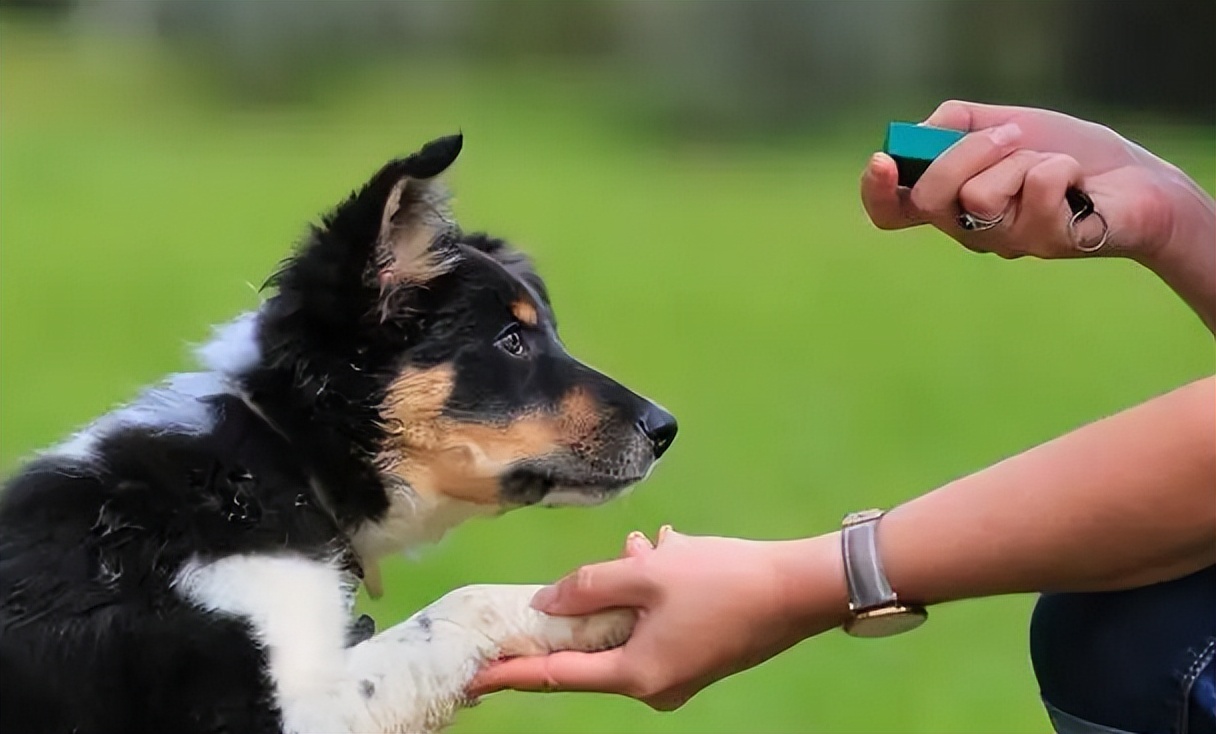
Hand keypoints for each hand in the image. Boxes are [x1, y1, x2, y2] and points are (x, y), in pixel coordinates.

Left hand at [468, 527, 848, 710]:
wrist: (801, 590)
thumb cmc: (724, 580)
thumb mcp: (648, 574)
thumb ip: (589, 586)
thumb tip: (545, 603)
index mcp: (635, 674)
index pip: (556, 676)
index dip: (512, 673)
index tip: (474, 675)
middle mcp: (655, 685)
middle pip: (594, 649)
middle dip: (585, 607)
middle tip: (570, 580)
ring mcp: (680, 673)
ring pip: (630, 626)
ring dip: (627, 587)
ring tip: (642, 548)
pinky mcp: (699, 654)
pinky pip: (657, 623)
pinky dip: (653, 591)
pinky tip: (666, 552)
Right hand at [861, 100, 1197, 260]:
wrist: (1135, 179)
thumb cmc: (1065, 152)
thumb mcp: (1003, 124)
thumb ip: (955, 124)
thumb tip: (922, 134)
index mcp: (951, 203)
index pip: (892, 212)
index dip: (876, 192)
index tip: (883, 160)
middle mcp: (970, 230)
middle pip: (928, 200)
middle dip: (966, 153)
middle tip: (1010, 135)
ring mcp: (1006, 243)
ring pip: (979, 195)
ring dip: (1022, 159)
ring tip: (1050, 163)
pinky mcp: (1046, 243)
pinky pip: (1035, 189)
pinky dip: (1060, 166)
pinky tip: (1078, 181)